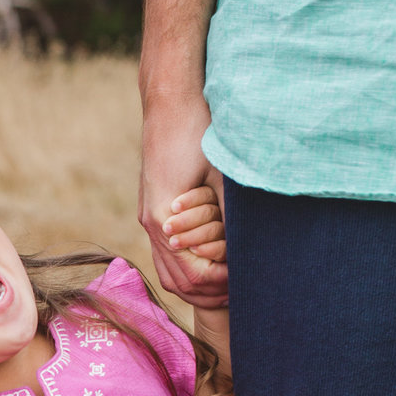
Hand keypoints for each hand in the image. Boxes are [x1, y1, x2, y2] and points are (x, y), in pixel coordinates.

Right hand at [138, 93, 228, 308]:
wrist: (169, 101)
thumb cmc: (197, 132)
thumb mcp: (222, 174)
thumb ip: (230, 215)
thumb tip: (248, 250)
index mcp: (165, 219)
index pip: (194, 274)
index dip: (222, 282)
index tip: (247, 279)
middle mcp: (151, 224)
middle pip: (178, 283)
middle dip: (209, 293)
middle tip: (240, 294)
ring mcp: (147, 218)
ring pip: (167, 273)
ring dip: (196, 287)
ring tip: (225, 287)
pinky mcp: (150, 210)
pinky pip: (165, 255)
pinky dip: (185, 269)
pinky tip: (208, 266)